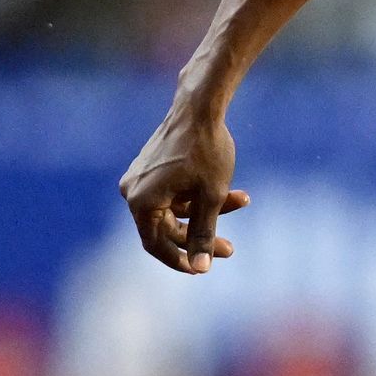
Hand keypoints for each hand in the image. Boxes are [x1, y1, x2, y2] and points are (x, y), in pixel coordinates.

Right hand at [119, 107, 248, 273]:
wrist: (200, 106)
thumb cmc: (206, 150)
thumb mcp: (210, 197)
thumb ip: (203, 235)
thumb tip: (200, 269)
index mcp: (141, 202)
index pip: (156, 245)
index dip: (179, 261)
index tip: (202, 270)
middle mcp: (133, 191)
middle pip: (168, 228)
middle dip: (202, 236)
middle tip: (231, 248)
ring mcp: (141, 178)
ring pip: (176, 209)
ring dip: (207, 211)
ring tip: (242, 200)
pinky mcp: (152, 167)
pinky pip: (174, 192)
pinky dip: (199, 194)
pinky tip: (232, 191)